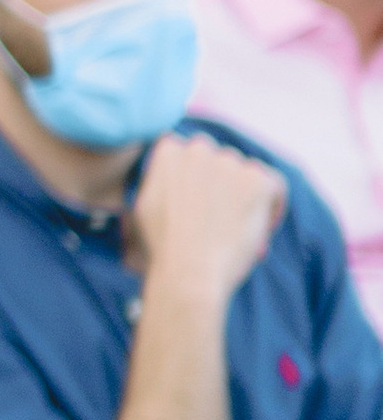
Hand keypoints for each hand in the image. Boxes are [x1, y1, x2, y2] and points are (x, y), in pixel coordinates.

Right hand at [125, 130, 286, 307]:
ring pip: (246, 173)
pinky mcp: (257, 180)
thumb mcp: (145, 206)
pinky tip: (260, 230)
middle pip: (218, 160)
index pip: (188, 151)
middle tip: (219, 217)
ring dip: (244, 195)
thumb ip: (160, 181)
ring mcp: (229, 163)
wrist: (189, 270)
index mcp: (169, 151)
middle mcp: (199, 149)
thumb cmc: (164, 247)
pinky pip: (274, 185)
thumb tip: (172, 179)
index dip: (196, 177)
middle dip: (221, 183)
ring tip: (238, 230)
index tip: (198, 200)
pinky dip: (272, 205)